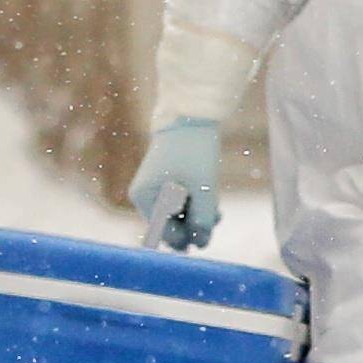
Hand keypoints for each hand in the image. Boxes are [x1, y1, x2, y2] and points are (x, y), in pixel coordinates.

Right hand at [132, 117, 223, 252]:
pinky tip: (212, 206)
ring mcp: (155, 188)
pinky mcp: (167, 181)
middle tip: (215, 219)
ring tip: (217, 212)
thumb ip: (202, 218)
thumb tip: (200, 245)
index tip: (206, 237)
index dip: (186, 239)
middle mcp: (145, 195)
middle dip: (193, 226)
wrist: (192, 116)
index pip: (163, 232)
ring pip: (178, 214)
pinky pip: (180, 203)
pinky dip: (196, 205)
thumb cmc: (195, 151)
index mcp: (145, 197)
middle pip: (170, 224)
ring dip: (197, 216)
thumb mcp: (203, 188)